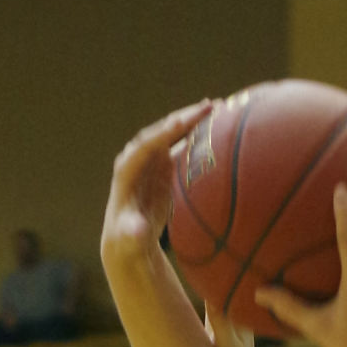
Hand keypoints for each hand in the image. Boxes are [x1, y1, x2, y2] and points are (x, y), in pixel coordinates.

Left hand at [101, 101, 212, 275]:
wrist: (129, 237)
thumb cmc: (128, 239)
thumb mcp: (129, 238)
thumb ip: (133, 232)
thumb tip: (138, 230)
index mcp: (127, 169)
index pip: (145, 145)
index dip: (163, 133)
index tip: (181, 122)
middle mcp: (138, 157)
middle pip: (162, 131)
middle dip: (185, 118)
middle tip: (210, 106)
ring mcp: (152, 157)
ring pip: (174, 132)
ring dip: (195, 119)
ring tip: (220, 107)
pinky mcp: (164, 162)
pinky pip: (183, 143)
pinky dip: (199, 134)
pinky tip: (219, 124)